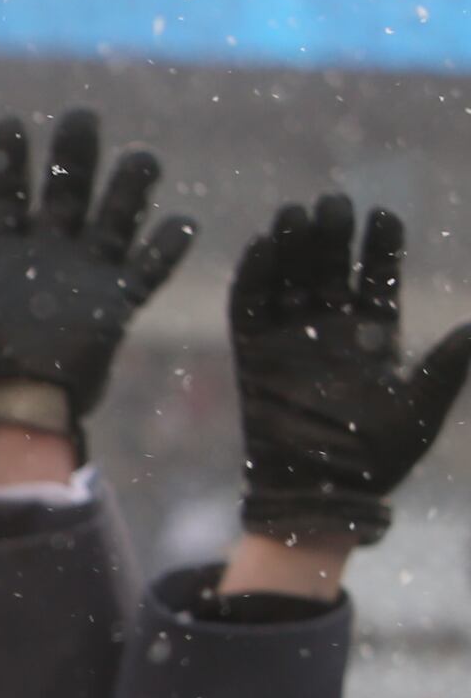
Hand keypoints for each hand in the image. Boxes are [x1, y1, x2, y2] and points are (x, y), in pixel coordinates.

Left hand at [0, 109, 191, 442]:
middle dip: (77, 155)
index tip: (11, 121)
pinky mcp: (116, 306)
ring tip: (142, 159)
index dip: (11, 158)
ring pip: (116, 219)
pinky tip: (181, 222)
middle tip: (82, 118)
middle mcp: (48, 256)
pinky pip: (150, 270)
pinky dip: (167, 247)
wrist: (4, 415)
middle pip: (69, 191)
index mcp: (3, 254)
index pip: (8, 192)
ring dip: (130, 188)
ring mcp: (86, 278)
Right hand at [231, 194, 470, 547]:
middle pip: (328, 269)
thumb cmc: (377, 460)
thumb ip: (447, 363)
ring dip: (291, 247)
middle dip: (331, 235)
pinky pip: (248, 311)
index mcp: (373, 339)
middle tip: (334, 202)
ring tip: (297, 213)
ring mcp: (289, 345)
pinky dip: (252, 280)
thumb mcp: (424, 406)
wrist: (323, 495)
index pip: (375, 279)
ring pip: (288, 281)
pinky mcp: (254, 360)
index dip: (379, 247)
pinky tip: (260, 247)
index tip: (384, 215)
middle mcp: (329, 334)